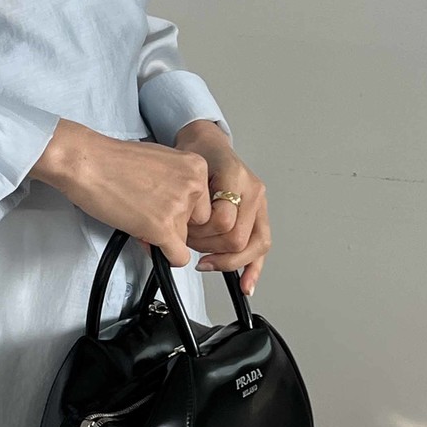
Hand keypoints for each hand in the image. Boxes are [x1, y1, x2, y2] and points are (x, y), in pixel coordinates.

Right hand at [30, 119, 214, 268]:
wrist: (86, 163)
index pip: (203, 202)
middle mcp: (194, 185)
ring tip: (136, 216)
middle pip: (196, 223)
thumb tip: (179, 211)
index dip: (181, 209)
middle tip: (146, 212)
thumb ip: (176, 183)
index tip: (161, 205)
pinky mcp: (163, 228)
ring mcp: (179, 207)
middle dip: (174, 223)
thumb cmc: (112, 160)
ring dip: (161, 235)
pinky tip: (147, 241)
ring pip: (183, 240)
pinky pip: (178, 257)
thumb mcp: (159, 163)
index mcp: (197, 166)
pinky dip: (164, 257)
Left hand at [153, 120, 270, 296]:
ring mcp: (260, 202)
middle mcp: (252, 190)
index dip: (200, 233)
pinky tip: (246, 284)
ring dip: (227, 260)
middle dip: (210, 247)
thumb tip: (163, 235)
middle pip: (237, 237)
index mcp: (234, 177)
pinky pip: (262, 245)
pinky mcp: (261, 214)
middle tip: (190, 245)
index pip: (222, 220)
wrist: (207, 142)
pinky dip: (254, 268)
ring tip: (208, 263)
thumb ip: (180, 198)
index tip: (183, 235)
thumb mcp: (184, 169)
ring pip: (254, 245)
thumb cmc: (195, 153)